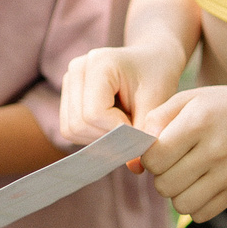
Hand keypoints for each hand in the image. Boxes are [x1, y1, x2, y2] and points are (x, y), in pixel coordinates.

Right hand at [60, 42, 183, 144]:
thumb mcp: (158, 102)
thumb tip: (134, 168)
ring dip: (99, 137)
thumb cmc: (157, 77)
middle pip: (78, 124)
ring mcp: (68, 81)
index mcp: (98, 63)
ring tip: (124, 125)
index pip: (94, 113)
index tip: (139, 129)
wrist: (152, 59)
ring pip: (71, 129)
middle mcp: (76, 69)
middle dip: (107, 137)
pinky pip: (71, 129)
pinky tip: (113, 124)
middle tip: (133, 130)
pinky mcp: (67, 95)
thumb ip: (146, 133)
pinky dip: (93, 134)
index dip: (116, 131)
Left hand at [135, 85, 226, 221]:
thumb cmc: (222, 107)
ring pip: (181, 205)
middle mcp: (215, 150)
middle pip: (164, 185)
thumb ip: (158, 117)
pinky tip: (200, 186)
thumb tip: (138, 144)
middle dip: (161, 176)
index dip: (149, 158)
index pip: (154, 159)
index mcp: (198, 123)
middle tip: (172, 164)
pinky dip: (195, 205)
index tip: (159, 151)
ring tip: (185, 177)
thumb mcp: (189, 99)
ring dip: (177, 193)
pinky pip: (201, 214)